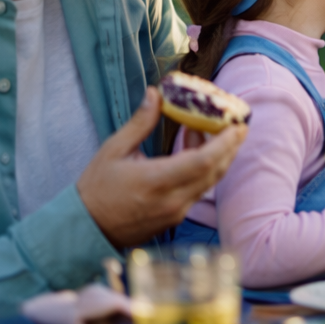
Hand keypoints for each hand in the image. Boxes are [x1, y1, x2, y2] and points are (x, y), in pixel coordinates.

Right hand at [77, 88, 245, 247]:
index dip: (224, 144)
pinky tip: (194, 152)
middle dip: (230, 147)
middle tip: (237, 125)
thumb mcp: (114, 149)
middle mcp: (171, 201)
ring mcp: (175, 213)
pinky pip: (198, 191)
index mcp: (155, 181)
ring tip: (209, 132)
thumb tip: (155, 94)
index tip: (237, 126)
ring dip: (217, 157)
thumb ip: (140, 123)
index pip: (202, 162)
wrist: (87, 229)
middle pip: (214, 172)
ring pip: (209, 182)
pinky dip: (204, 171)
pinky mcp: (175, 219)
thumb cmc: (97, 188)